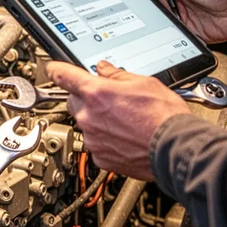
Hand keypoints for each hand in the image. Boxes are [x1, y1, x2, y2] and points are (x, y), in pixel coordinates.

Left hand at [47, 61, 190, 181]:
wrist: (175, 149)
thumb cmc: (165, 117)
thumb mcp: (144, 83)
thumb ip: (117, 75)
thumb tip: (105, 69)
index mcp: (97, 93)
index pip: (64, 76)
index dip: (56, 70)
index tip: (51, 68)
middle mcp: (89, 116)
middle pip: (74, 101)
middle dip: (87, 99)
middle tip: (109, 100)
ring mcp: (93, 139)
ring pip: (86, 124)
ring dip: (98, 120)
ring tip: (125, 121)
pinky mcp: (100, 157)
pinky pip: (96, 143)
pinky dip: (106, 140)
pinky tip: (125, 137)